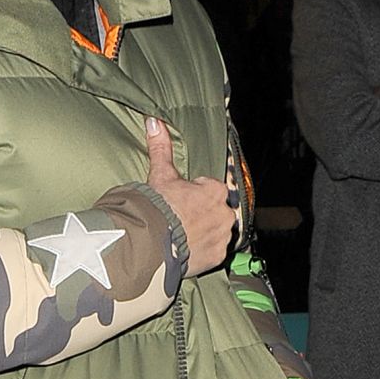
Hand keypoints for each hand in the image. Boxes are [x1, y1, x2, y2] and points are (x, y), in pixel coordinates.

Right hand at [144, 117, 235, 275]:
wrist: (153, 241)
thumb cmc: (159, 206)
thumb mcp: (161, 174)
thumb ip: (161, 148)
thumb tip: (154, 121)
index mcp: (216, 191)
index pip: (208, 189)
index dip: (191, 194)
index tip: (178, 201)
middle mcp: (226, 213)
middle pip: (214, 211)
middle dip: (200, 214)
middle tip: (178, 219)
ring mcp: (223, 237)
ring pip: (215, 231)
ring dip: (202, 232)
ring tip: (181, 236)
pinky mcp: (217, 257)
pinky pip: (213, 252)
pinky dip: (202, 251)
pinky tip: (185, 249)